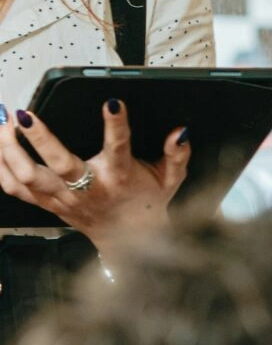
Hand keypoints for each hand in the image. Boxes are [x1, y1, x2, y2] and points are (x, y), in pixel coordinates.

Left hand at [0, 98, 189, 248]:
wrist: (129, 242)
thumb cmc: (145, 204)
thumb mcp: (170, 180)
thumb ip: (177, 154)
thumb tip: (180, 132)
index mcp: (119, 178)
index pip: (119, 147)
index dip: (116, 124)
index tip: (111, 101)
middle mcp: (88, 189)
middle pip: (58, 165)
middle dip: (39, 137)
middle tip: (24, 114)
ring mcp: (63, 198)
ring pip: (28, 176)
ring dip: (10, 150)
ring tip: (4, 124)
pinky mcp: (47, 204)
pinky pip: (15, 188)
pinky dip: (0, 167)